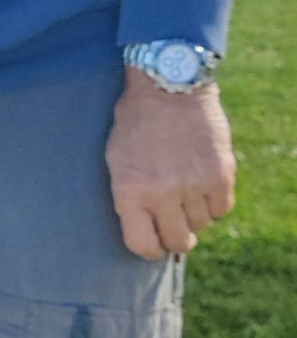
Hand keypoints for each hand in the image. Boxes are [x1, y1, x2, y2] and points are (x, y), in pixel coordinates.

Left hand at [105, 69, 235, 257]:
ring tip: (184, 191)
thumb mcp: (116, 161)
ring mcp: (194, 183)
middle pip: (178, 241)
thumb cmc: (135, 125)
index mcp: (129, 191)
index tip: (153, 244)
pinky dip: (214, 203)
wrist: (168, 87)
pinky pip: (222, 208)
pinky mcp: (221, 173)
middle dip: (175, 238)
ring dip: (194, 215)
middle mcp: (162, 192)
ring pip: (202, 224)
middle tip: (174, 226)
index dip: (149, 249)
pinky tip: (202, 186)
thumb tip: (146, 232)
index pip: (142, 245)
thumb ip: (129, 198)